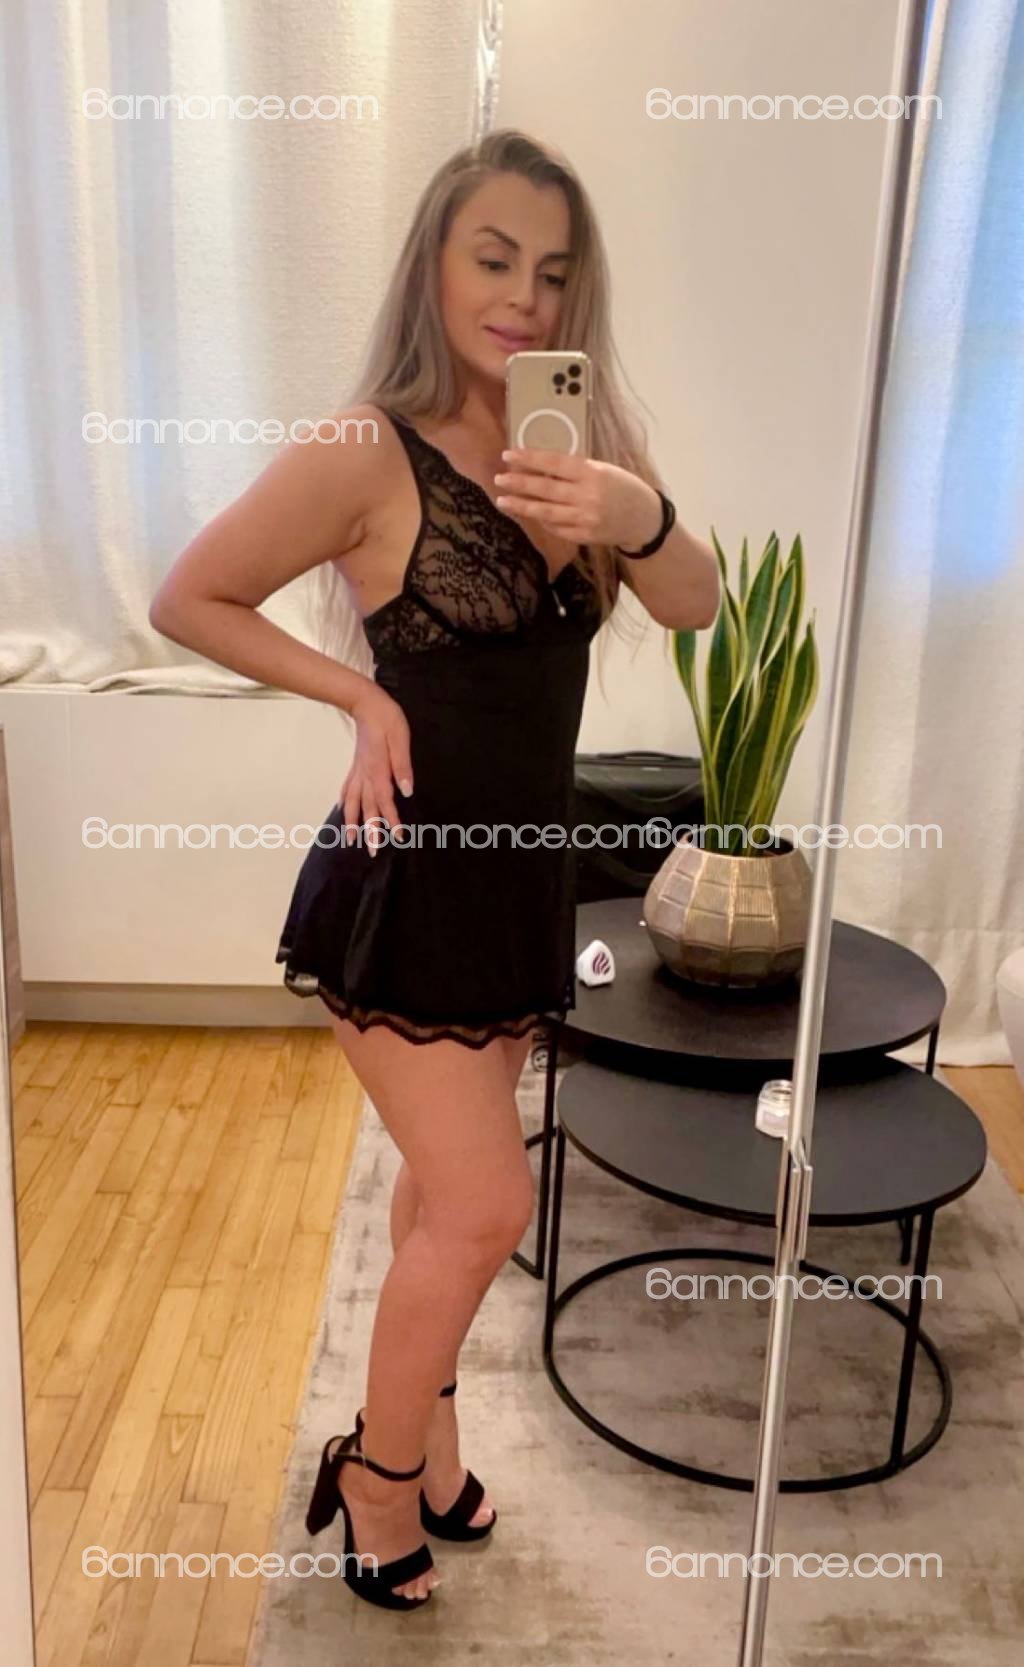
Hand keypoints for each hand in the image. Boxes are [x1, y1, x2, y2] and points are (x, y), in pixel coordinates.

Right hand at [339, 686, 413, 855]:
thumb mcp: (400, 738)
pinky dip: (345, 802)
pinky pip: (348, 787)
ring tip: (350, 840)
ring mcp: (358, 770)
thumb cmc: (387, 718)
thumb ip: (402, 766)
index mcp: (377, 769)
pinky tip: (343, 810)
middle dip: (370, 831)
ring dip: (352, 821)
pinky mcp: (356, 764)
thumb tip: (407, 790)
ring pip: (353, 801)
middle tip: (372, 852)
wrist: (366, 702)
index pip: (385, 800)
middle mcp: (364, 773)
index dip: (391, 820)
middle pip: (367, 807)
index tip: (398, 837)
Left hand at [493, 447, 661, 549]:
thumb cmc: (622, 487)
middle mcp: (587, 496)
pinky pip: (556, 527)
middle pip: (545, 488)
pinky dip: (540, 520)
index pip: (553, 463)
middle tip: (499, 478)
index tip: (508, 455)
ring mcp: (585, 518)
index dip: (529, 459)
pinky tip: (527, 513)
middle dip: (519, 483)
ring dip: (521, 506)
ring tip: (502, 500)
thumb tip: (539, 467)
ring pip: (545, 511)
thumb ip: (575, 469)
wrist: (644, 518)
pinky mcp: (584, 536)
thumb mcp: (603, 469)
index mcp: (593, 472)